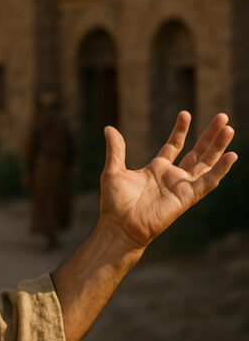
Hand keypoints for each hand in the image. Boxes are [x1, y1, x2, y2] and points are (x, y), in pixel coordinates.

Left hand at [99, 112, 236, 248]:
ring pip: (206, 163)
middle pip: (197, 152)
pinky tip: (231, 156)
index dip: (181, 130)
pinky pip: (208, 182)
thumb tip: (109, 128)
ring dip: (218, 147)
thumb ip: (116, 149)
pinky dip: (220, 170)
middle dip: (209, 135)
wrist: (120, 226)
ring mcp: (181, 186)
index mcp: (156, 169)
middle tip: (222, 117)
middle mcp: (172, 176)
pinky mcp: (187, 197)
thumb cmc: (114, 203)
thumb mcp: (113, 171)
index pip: (174, 145)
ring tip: (229, 129)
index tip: (185, 114)